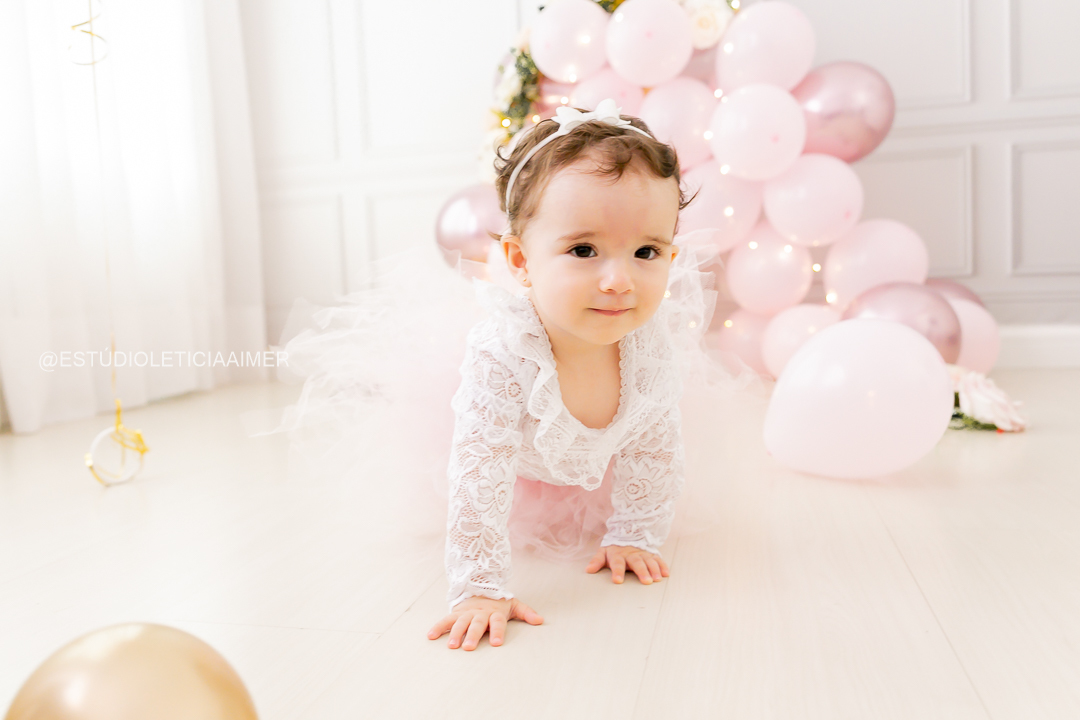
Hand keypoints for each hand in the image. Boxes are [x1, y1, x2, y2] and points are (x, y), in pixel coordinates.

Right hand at [426, 595, 542, 649]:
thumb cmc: (498, 602)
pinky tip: (430, 636)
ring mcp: (467, 612)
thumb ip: (526, 613)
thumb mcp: (513, 605)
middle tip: (468, 648)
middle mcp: (480, 613)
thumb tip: (540, 620)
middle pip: (476, 624)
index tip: (496, 643)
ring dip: (455, 634)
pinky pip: (446, 620)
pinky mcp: (456, 613)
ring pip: (460, 623)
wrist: (480, 586)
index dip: (497, 632)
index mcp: (494, 613)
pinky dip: (438, 627)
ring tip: (451, 646)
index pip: (497, 623)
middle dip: (472, 635)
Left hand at [586, 544, 668, 584]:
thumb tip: (588, 570)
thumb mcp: (603, 553)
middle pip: (637, 563)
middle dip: (642, 572)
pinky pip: (658, 559)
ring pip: (649, 561)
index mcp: (618, 555)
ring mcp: (642, 554)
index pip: (617, 564)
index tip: (617, 581)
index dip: (617, 572)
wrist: (627, 534)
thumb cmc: (614, 549)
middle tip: (647, 582)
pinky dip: (662, 566)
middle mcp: (631, 554)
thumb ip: (597, 561)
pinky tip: (666, 574)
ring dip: (654, 569)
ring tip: (657, 579)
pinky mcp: (650, 554)